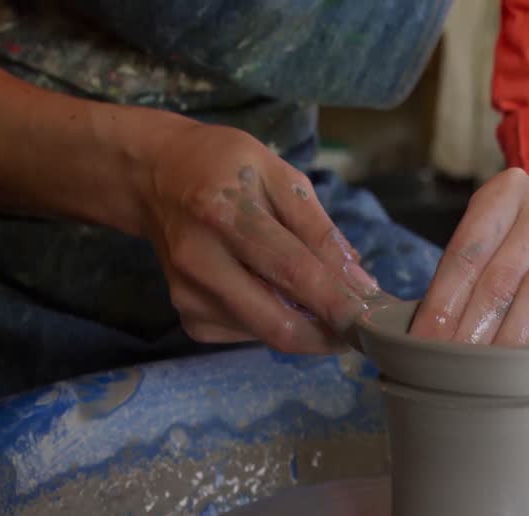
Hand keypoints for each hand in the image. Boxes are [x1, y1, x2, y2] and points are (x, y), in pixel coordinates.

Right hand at [143, 122, 385, 351]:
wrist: (154, 177)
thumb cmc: (224, 167)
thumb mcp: (280, 175)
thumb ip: (320, 230)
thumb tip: (359, 283)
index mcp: (224, 213)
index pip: (292, 271)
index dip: (337, 302)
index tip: (374, 321)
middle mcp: (200, 261)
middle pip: (277, 323)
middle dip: (328, 334)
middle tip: (361, 327)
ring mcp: (189, 295)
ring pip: (267, 333)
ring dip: (304, 325)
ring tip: (319, 298)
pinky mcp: (188, 317)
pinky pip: (248, 334)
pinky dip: (274, 320)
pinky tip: (273, 291)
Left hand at [409, 168, 528, 355]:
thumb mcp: (495, 268)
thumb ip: (457, 286)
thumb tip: (402, 331)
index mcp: (508, 192)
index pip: (466, 251)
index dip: (443, 304)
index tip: (427, 348)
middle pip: (502, 270)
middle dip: (475, 325)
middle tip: (459, 368)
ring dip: (518, 328)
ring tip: (500, 367)